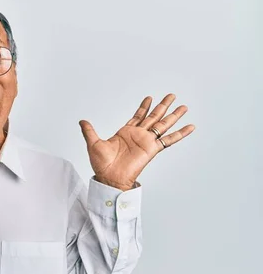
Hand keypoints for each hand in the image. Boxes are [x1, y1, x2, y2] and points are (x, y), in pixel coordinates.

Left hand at [79, 94, 194, 190]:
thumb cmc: (102, 165)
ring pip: (163, 125)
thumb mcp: (93, 143)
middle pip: (154, 117)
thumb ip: (89, 131)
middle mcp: (138, 135)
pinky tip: (190, 127)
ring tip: (184, 107)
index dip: (144, 107)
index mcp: (125, 133)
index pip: (138, 116)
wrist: (109, 177)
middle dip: (163, 106)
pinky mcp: (152, 149)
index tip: (150, 98)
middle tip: (171, 96)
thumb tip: (82, 121)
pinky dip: (180, 133)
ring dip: (173, 116)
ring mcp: (146, 141)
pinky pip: (169, 140)